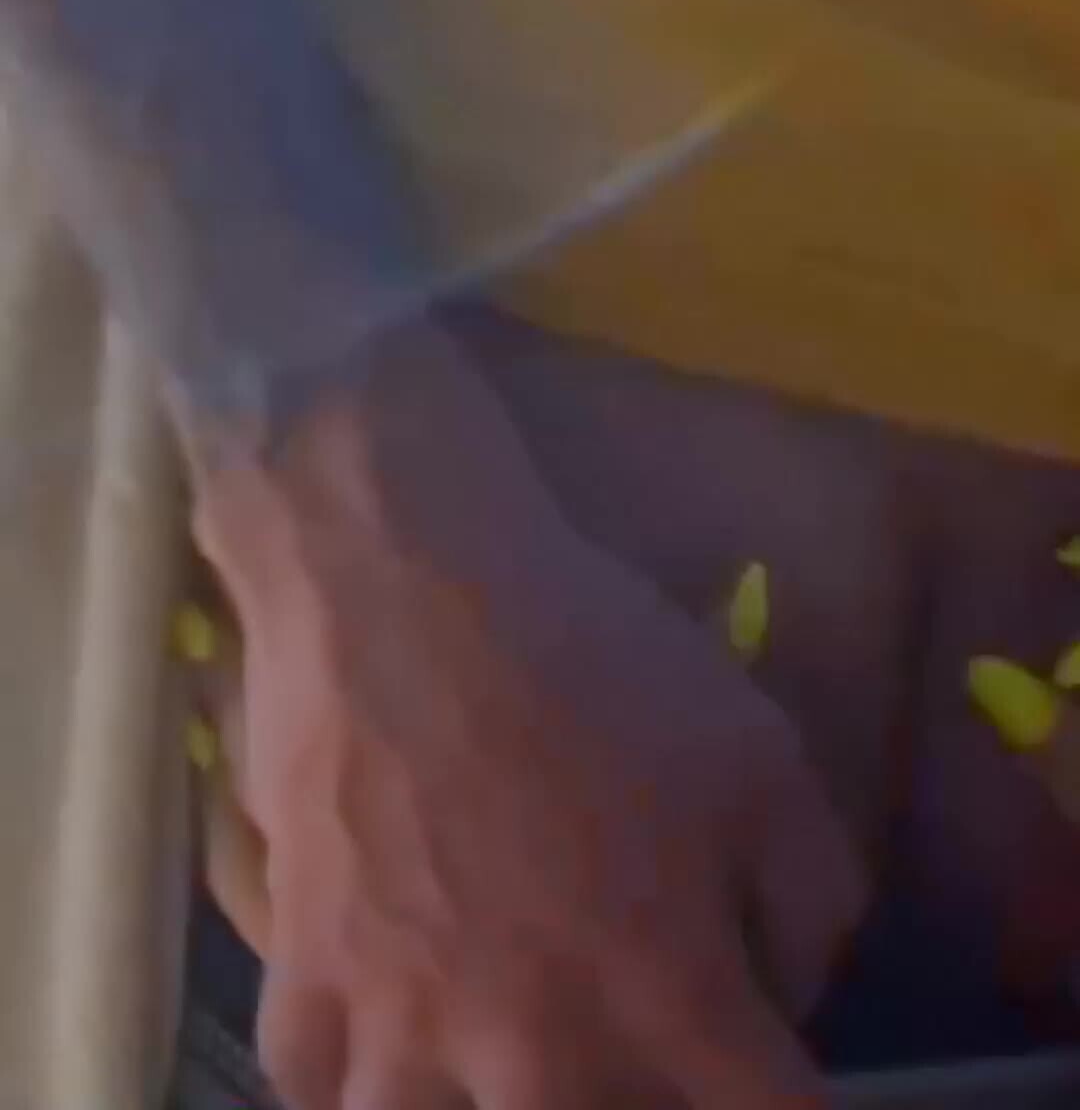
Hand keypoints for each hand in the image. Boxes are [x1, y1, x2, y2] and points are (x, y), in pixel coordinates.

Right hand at [193, 323, 862, 1109]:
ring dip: (470, 1103)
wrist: (403, 580)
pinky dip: (354, 1072)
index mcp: (665, 997)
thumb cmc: (591, 656)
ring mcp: (403, 1030)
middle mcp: (536, 1053)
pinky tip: (380, 1031)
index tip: (764, 1064)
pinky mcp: (301, 981)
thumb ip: (812, 902)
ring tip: (491, 1055)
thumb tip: (778, 995)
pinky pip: (317, 1088)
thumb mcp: (761, 749)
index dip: (781, 1101)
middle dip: (629, 1100)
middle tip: (626, 1033)